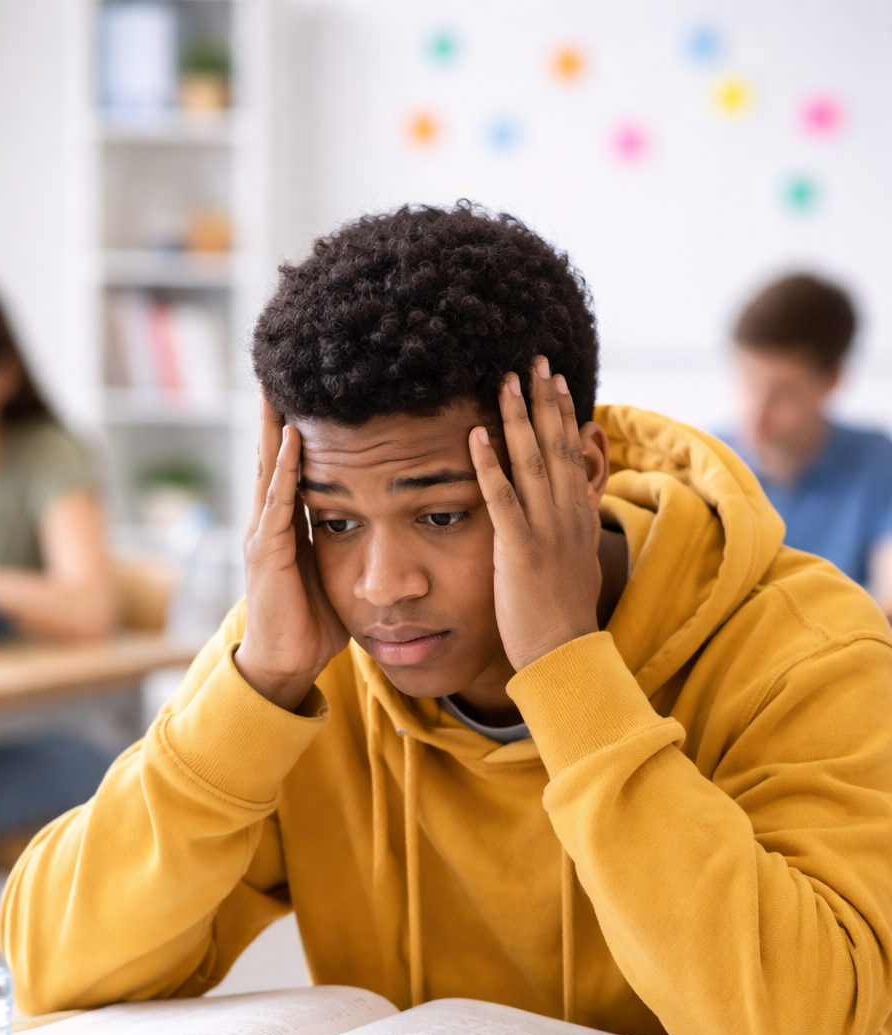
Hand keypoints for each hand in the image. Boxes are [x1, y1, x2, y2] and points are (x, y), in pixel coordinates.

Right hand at [234, 395, 348, 710]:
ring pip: (269, 468)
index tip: (306, 391)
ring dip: (273, 425)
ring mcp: (264, 535)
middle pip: (273, 455)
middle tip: (280, 367)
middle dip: (275, 412)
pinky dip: (285, 468)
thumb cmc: (312, 625)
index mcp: (287, 526)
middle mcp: (270, 522)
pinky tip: (292, 437)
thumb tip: (381, 529)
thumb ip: (350, 547)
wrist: (285, 664)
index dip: (296, 428)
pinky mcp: (267, 552)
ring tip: (279, 385)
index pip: (293, 466)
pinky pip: (278, 501)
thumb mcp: (335, 576)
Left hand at [469, 360, 601, 671]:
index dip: (564, 415)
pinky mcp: (519, 549)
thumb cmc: (563, 619)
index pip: (574, 455)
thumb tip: (576, 514)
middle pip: (557, 446)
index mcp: (579, 519)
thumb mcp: (576, 566)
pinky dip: (490, 464)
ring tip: (506, 380)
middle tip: (534, 359)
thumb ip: (573, 534)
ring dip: (518, 418)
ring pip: (532, 461)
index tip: (555, 382)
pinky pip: (502, 498)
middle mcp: (567, 517)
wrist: (564, 654)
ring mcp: (545, 531)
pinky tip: (477, 434)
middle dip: (545, 400)